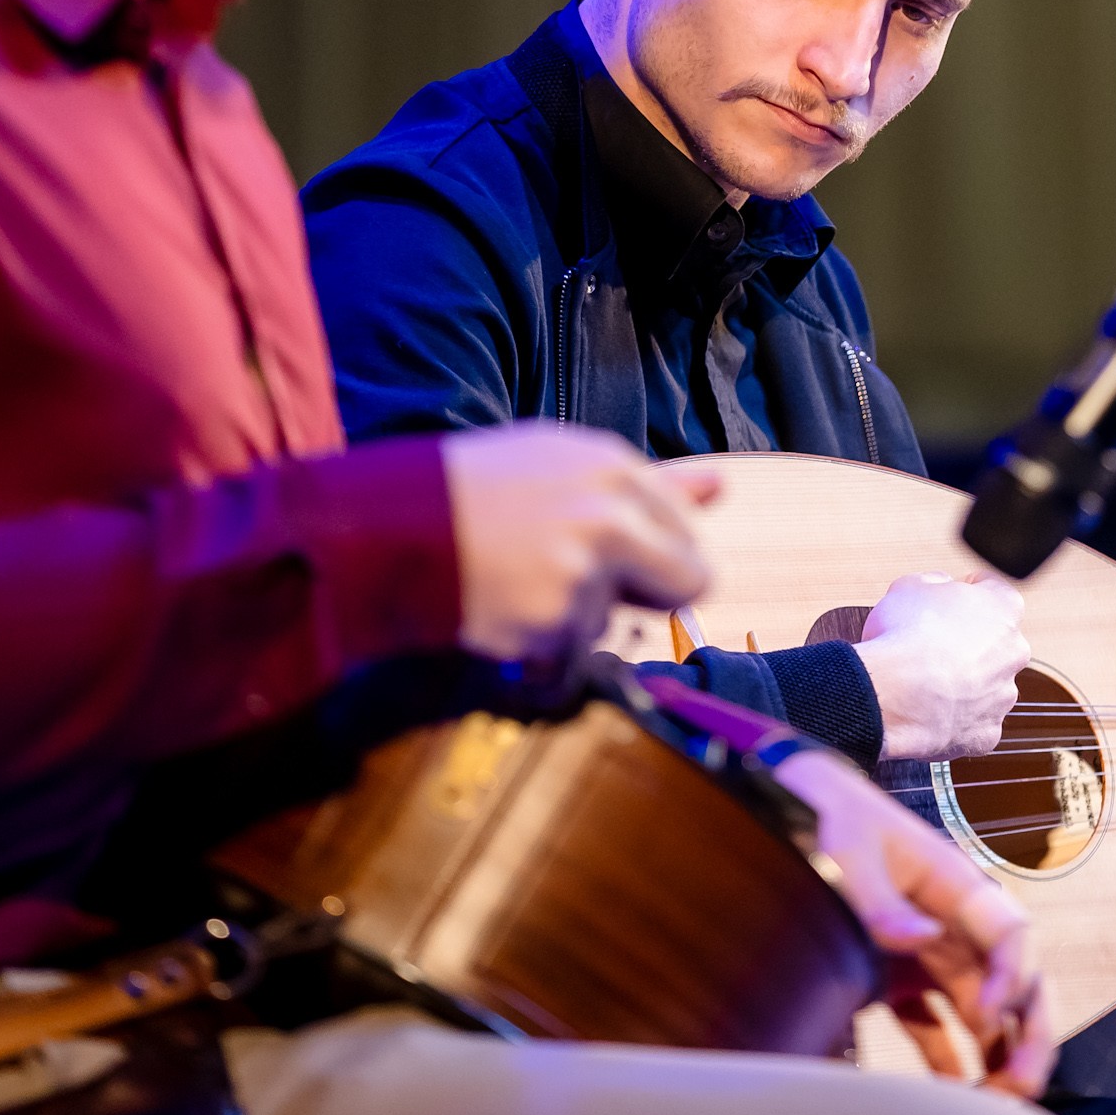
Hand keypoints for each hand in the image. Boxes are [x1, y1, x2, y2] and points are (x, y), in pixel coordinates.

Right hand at [441, 422, 718, 666]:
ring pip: (615, 620)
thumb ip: (650, 484)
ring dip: (576, 616)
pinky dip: (541, 645)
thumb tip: (722, 489)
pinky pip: (572, 653)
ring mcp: (583, 572)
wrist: (393, 526)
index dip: (657, 551)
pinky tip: (501, 606)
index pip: (687, 531)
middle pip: (690, 582)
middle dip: (653, 594)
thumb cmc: (478, 487)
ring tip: (517, 580)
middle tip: (591, 584)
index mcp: (614, 467)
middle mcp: (610, 516)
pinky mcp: (554, 624)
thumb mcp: (562, 461)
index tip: (619, 553)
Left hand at [773, 746, 1053, 1095]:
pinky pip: (938, 1025)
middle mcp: (957, 924)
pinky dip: (950, 1061)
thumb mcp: (849, 851)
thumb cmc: (835, 821)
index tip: (989, 1013)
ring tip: (996, 1097)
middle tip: (1020, 1079)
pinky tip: (954, 1091)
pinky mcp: (907, 978)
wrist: (802, 812)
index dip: (1012, 974)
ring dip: (999, 1054)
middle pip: (1017, 980)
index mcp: (956, 884)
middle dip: (1028, 1031)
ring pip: (987, 1012)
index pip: (1008, 930)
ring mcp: (936, 954)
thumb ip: (881, 897)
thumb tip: (923, 936)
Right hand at [855, 572, 1030, 759]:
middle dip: (969, 642)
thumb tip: (939, 585)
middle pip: (996, 642)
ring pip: (988, 685)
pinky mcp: (987, 732)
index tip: (952, 596)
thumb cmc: (905, 637)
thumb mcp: (909, 586)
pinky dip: (956, 718)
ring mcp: (1003, 695)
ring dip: (965, 682)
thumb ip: (934, 582)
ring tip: (927, 682)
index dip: (968, 591)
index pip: (994, 590)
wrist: (896, 694)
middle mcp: (1014, 651)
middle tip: (934, 644)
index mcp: (1002, 608)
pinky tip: (930, 709)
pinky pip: (974, 722)